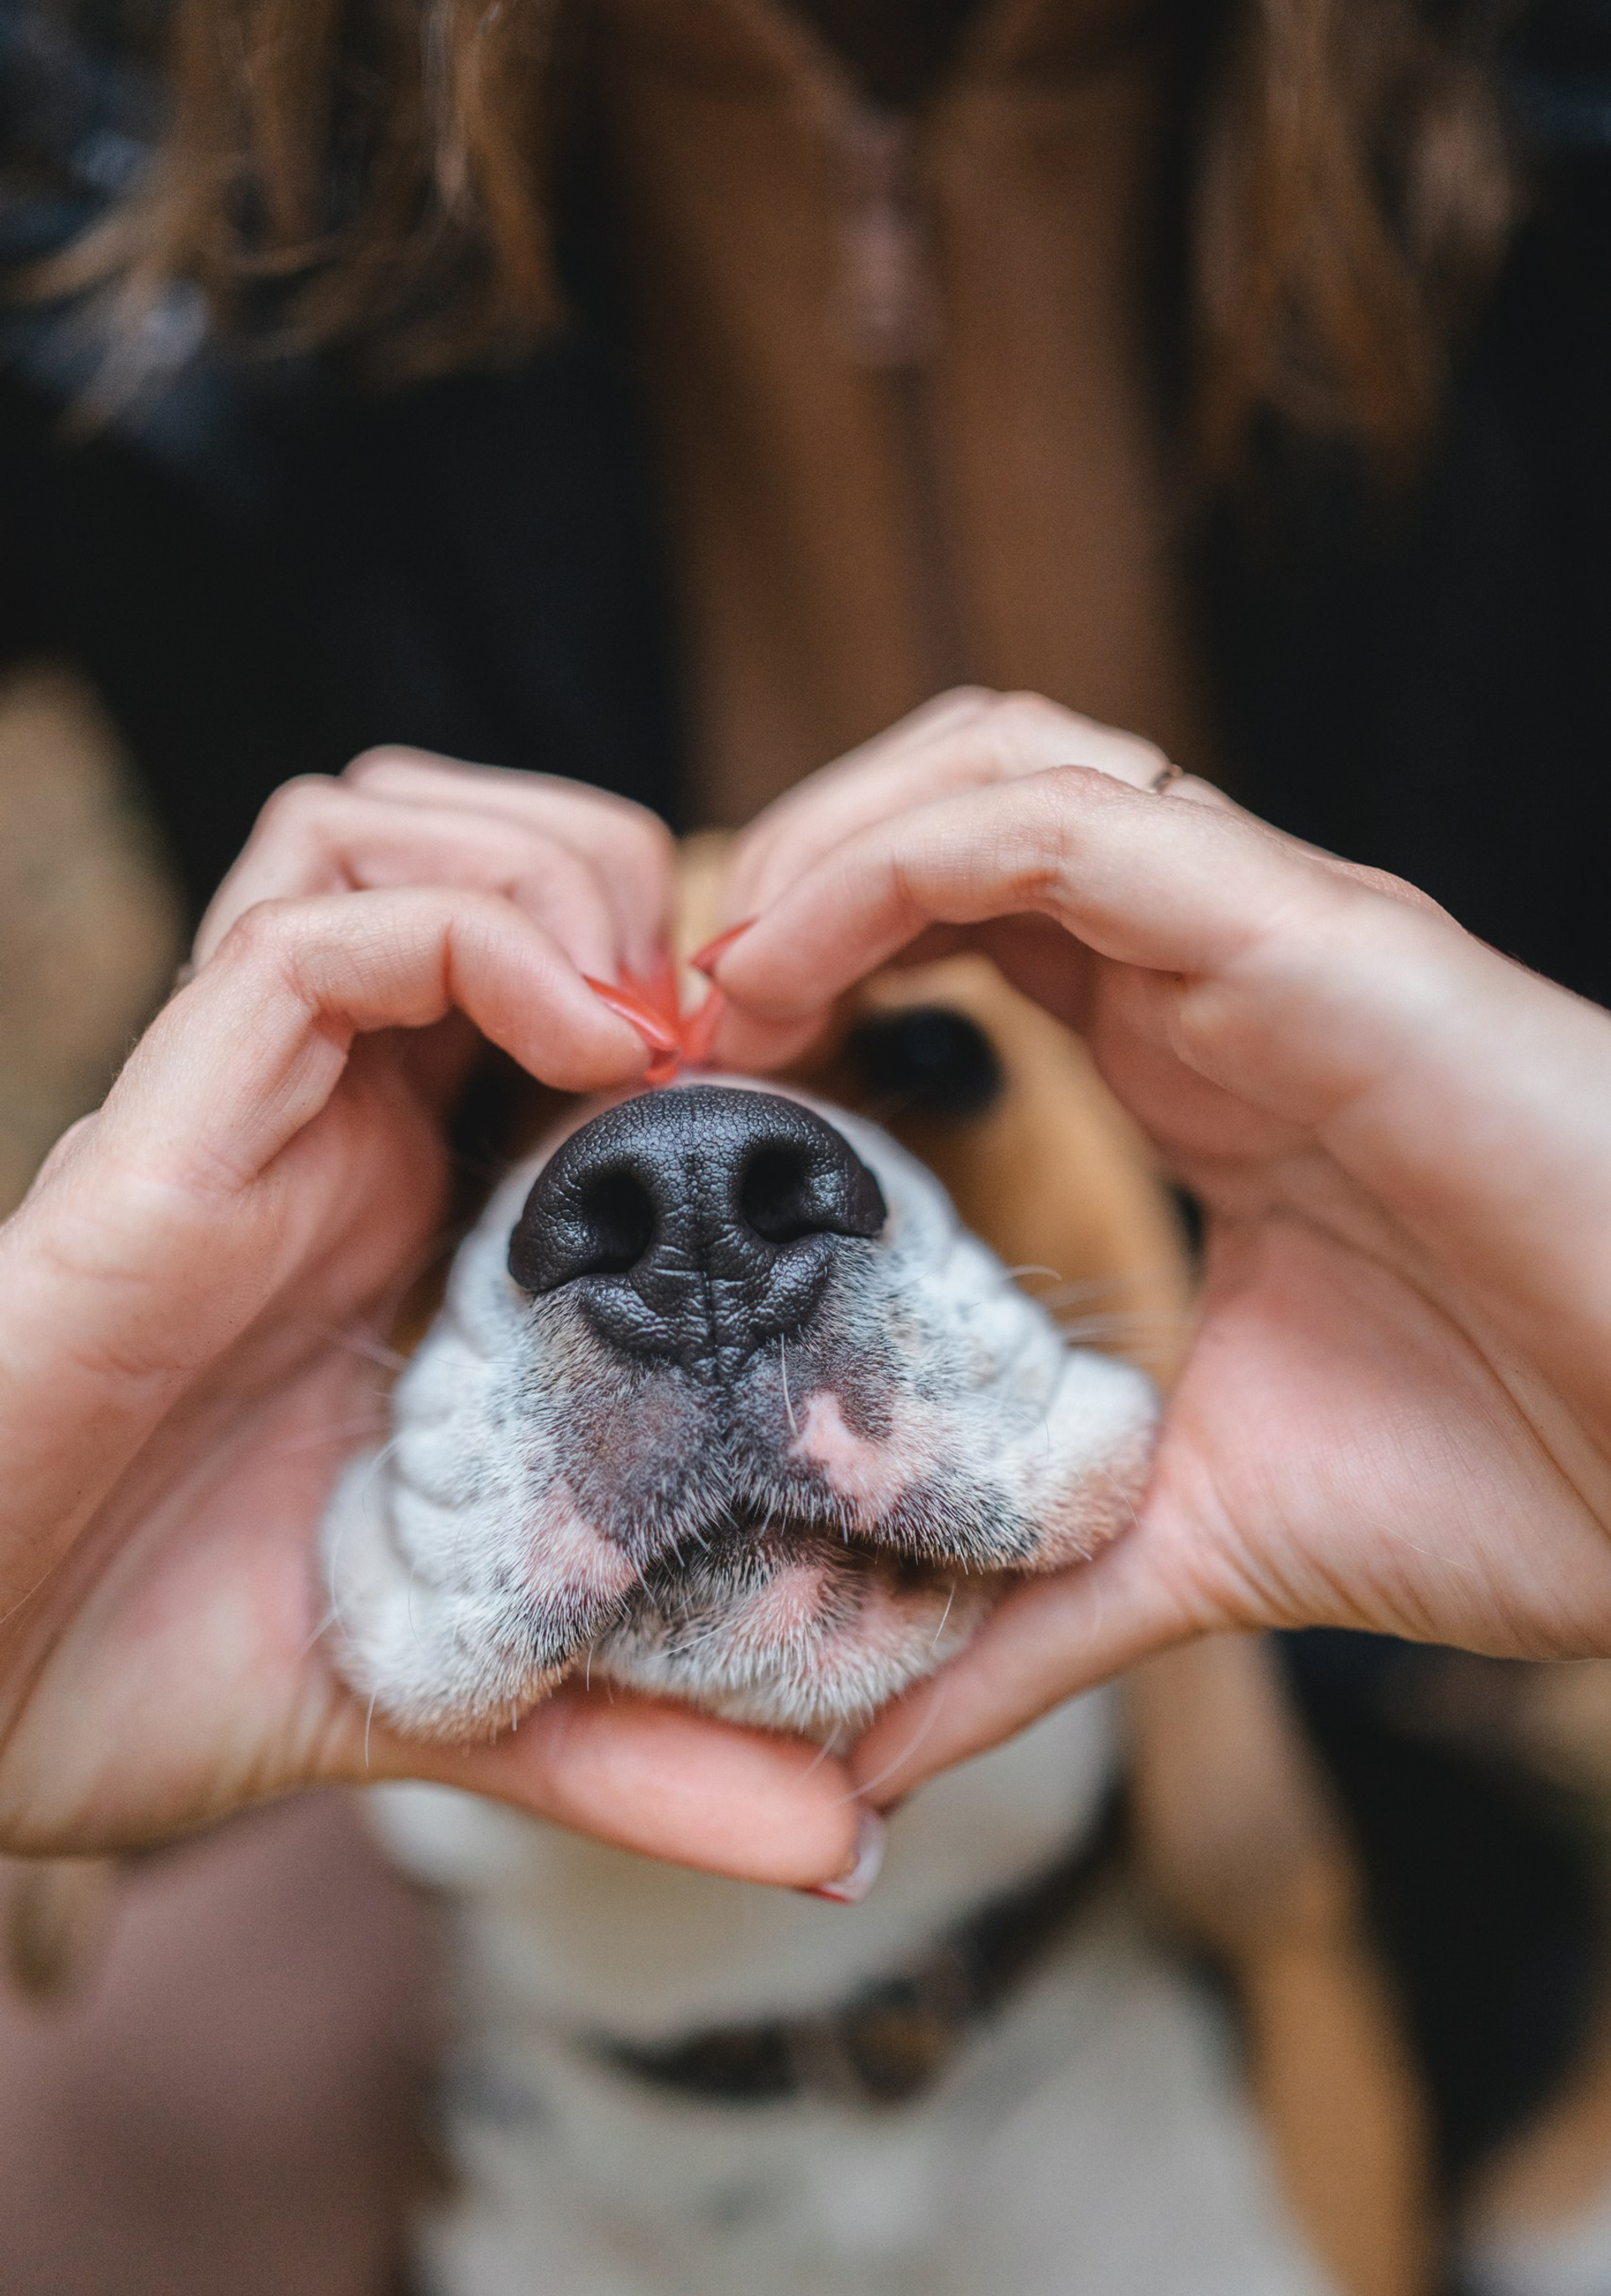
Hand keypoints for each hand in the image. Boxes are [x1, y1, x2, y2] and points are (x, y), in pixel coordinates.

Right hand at [0, 754, 864, 1886]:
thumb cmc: (149, 1679)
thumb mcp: (455, 1697)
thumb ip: (636, 1746)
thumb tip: (839, 1842)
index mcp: (405, 1211)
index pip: (541, 976)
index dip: (678, 981)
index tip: (788, 1088)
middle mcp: (329, 1129)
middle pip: (469, 845)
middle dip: (617, 873)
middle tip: (715, 1023)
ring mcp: (247, 1112)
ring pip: (380, 823)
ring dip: (548, 869)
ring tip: (646, 1021)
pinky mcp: (169, 1130)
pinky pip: (311, 930)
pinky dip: (465, 931)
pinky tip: (580, 1042)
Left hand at [704, 691, 1610, 1799]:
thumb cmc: (1525, 1464)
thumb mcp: (1202, 1535)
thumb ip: (1030, 1613)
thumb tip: (864, 1758)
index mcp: (1190, 1054)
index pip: (962, 913)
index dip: (806, 957)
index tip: (686, 1084)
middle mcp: (1214, 964)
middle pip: (961, 791)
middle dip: (794, 863)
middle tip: (668, 1019)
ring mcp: (1266, 933)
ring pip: (1001, 763)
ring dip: (825, 841)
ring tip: (717, 985)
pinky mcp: (1318, 938)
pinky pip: (1068, 827)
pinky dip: (900, 862)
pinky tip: (792, 968)